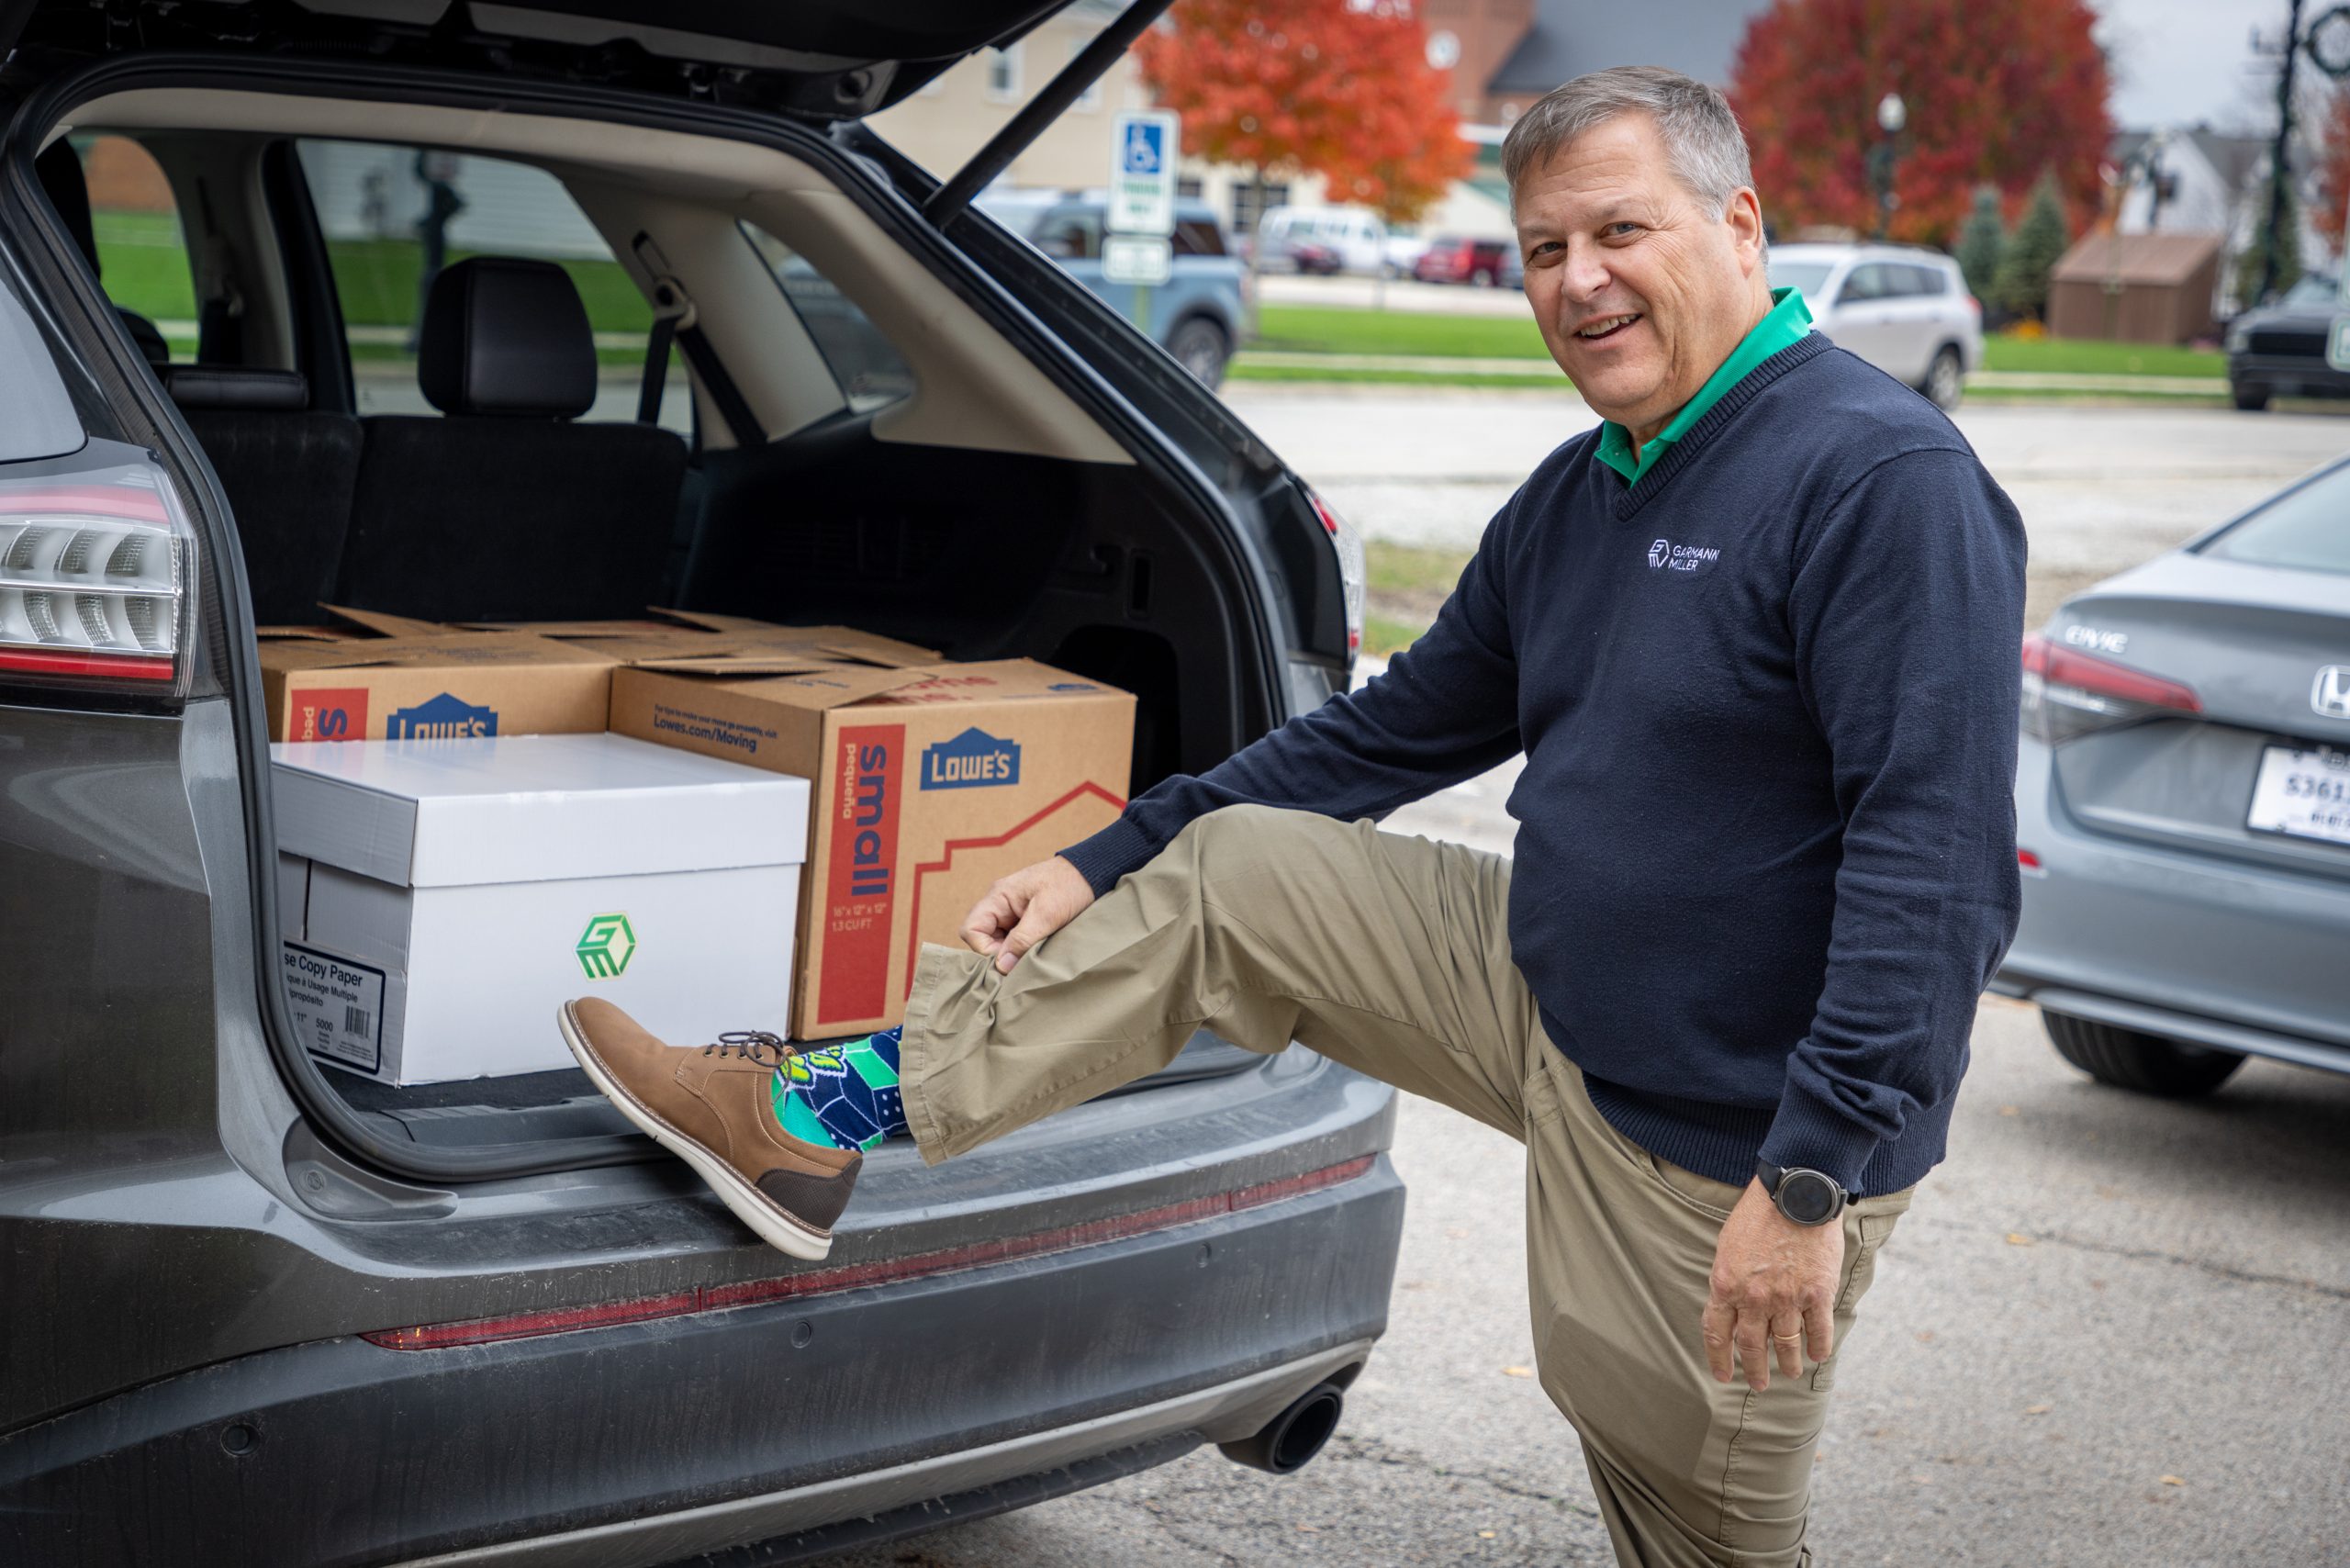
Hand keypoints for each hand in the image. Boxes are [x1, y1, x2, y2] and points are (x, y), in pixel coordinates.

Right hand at [959, 856, 1095, 973]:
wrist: (1093, 873)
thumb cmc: (1070, 886)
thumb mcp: (1047, 914)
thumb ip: (1022, 939)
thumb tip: (1002, 967)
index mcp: (998, 896)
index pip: (971, 930)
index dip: (985, 949)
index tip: (1010, 957)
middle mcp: (999, 904)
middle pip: (981, 938)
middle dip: (998, 953)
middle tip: (1023, 958)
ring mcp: (1011, 912)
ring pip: (997, 942)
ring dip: (1012, 952)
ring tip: (1034, 953)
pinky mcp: (1024, 919)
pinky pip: (1012, 940)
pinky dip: (1021, 949)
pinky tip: (1038, 950)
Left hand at [1701, 1179, 1843, 1390]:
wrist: (1796, 1193)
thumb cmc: (1758, 1214)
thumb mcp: (1728, 1246)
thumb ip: (1729, 1280)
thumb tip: (1732, 1309)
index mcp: (1726, 1284)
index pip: (1717, 1333)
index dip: (1720, 1359)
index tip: (1723, 1376)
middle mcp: (1754, 1298)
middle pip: (1752, 1346)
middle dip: (1755, 1371)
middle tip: (1759, 1384)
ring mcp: (1787, 1298)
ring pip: (1786, 1344)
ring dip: (1788, 1363)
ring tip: (1790, 1373)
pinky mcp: (1817, 1294)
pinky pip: (1818, 1332)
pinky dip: (1819, 1348)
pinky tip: (1818, 1356)